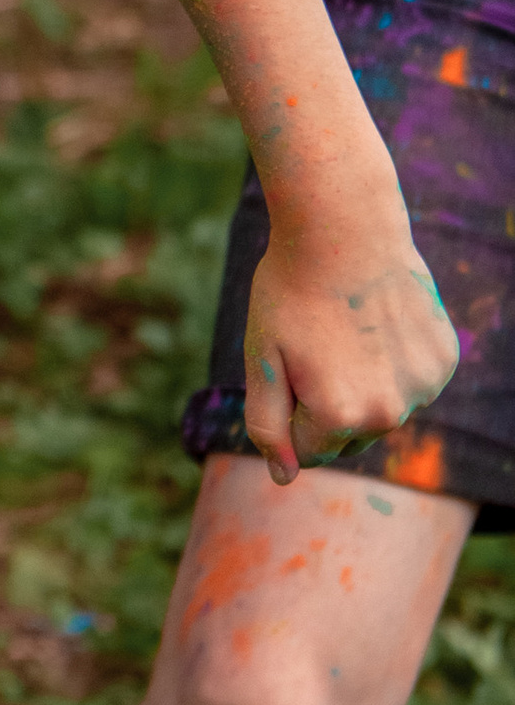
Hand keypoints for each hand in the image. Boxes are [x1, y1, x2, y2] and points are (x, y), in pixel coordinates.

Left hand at [245, 202, 459, 484]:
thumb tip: (283, 476)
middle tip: (315, 348)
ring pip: (381, 410)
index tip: (288, 368)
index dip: (289, 411)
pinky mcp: (443, 363)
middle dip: (326, 406)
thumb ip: (267, 425)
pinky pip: (410, 384)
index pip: (306, 451)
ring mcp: (424, 388)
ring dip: (362, 386)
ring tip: (347, 332)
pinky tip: (378, 324)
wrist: (345, 228)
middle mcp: (389, 412)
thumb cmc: (291, 292)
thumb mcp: (261, 358)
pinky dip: (393, 364)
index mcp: (339, 416)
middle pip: (347, 436)